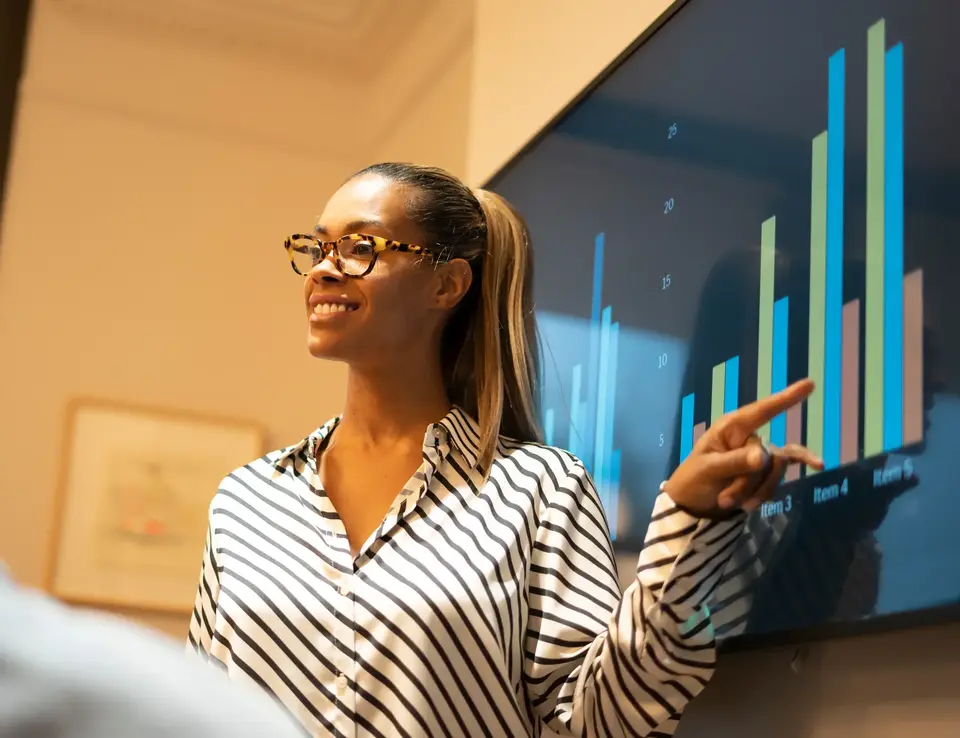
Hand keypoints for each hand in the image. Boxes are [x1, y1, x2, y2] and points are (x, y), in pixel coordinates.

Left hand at [664, 379, 824, 516]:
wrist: (691, 504)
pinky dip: (780, 483)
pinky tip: (818, 466)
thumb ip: (735, 462)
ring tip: (728, 504)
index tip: (810, 385)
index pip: (762, 411)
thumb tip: (765, 457)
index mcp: (731, 428)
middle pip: (768, 456)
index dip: (786, 398)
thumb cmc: (694, 479)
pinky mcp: (763, 474)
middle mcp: (748, 438)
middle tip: (725, 500)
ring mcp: (758, 456)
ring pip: (774, 472)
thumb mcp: (708, 469)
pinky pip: (779, 476)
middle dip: (748, 483)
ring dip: (754, 493)